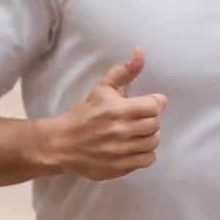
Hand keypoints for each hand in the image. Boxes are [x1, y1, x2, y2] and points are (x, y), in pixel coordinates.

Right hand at [43, 46, 167, 181]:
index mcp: (118, 109)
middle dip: (151, 119)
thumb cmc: (86, 114)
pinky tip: (135, 146)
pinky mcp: (121, 167)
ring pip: (153, 142)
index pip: (154, 106)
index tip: (149, 103)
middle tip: (140, 118)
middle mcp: (121, 131)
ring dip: (149, 136)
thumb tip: (140, 51)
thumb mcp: (103, 88)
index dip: (155, 102)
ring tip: (137, 132)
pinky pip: (147, 160)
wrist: (63, 144)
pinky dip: (145, 153)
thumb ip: (125, 71)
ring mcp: (121, 151)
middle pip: (155, 124)